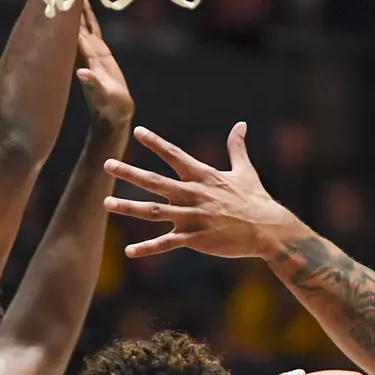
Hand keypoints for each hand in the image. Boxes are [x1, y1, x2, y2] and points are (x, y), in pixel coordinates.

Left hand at [76, 2, 132, 129]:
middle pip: (70, 19)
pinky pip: (92, 27)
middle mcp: (83, 49)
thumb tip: (82, 74)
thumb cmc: (109, 107)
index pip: (70, 27)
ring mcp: (90, 49)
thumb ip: (93, 85)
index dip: (64, 9)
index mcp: (83, 55)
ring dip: (74, 2)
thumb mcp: (103, 96)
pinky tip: (83, 0)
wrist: (113, 115)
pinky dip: (87, 13)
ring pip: (80, 20)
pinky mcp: (99, 52)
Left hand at [103, 123, 301, 259]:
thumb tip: (241, 124)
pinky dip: (147, 248)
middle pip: (155, 182)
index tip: (137, 132)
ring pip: (154, 212)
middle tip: (107, 164)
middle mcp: (193, 194)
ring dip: (128, 208)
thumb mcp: (245, 170)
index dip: (156, 143)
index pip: (175, 156)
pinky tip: (129, 251)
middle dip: (129, 173)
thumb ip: (237, 147)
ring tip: (106, 203)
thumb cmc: (255, 200)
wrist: (267, 229)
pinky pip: (166, 244)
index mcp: (203, 177)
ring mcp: (193, 217)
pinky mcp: (195, 239)